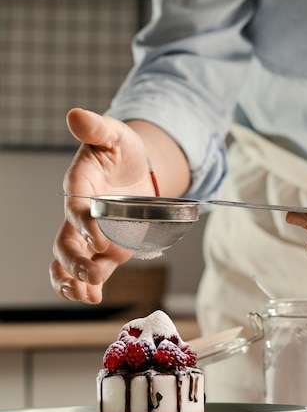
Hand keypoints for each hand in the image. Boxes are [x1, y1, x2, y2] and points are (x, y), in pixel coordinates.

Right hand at [50, 108, 155, 303]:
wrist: (136, 166)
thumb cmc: (121, 149)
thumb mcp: (114, 134)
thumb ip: (97, 128)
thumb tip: (75, 115)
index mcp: (79, 186)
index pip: (75, 207)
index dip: (83, 223)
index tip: (97, 237)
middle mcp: (80, 214)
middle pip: (65, 242)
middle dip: (74, 261)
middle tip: (90, 273)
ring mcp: (90, 234)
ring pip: (69, 261)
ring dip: (74, 279)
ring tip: (85, 294)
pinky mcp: (105, 246)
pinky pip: (90, 269)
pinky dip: (88, 285)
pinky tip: (93, 296)